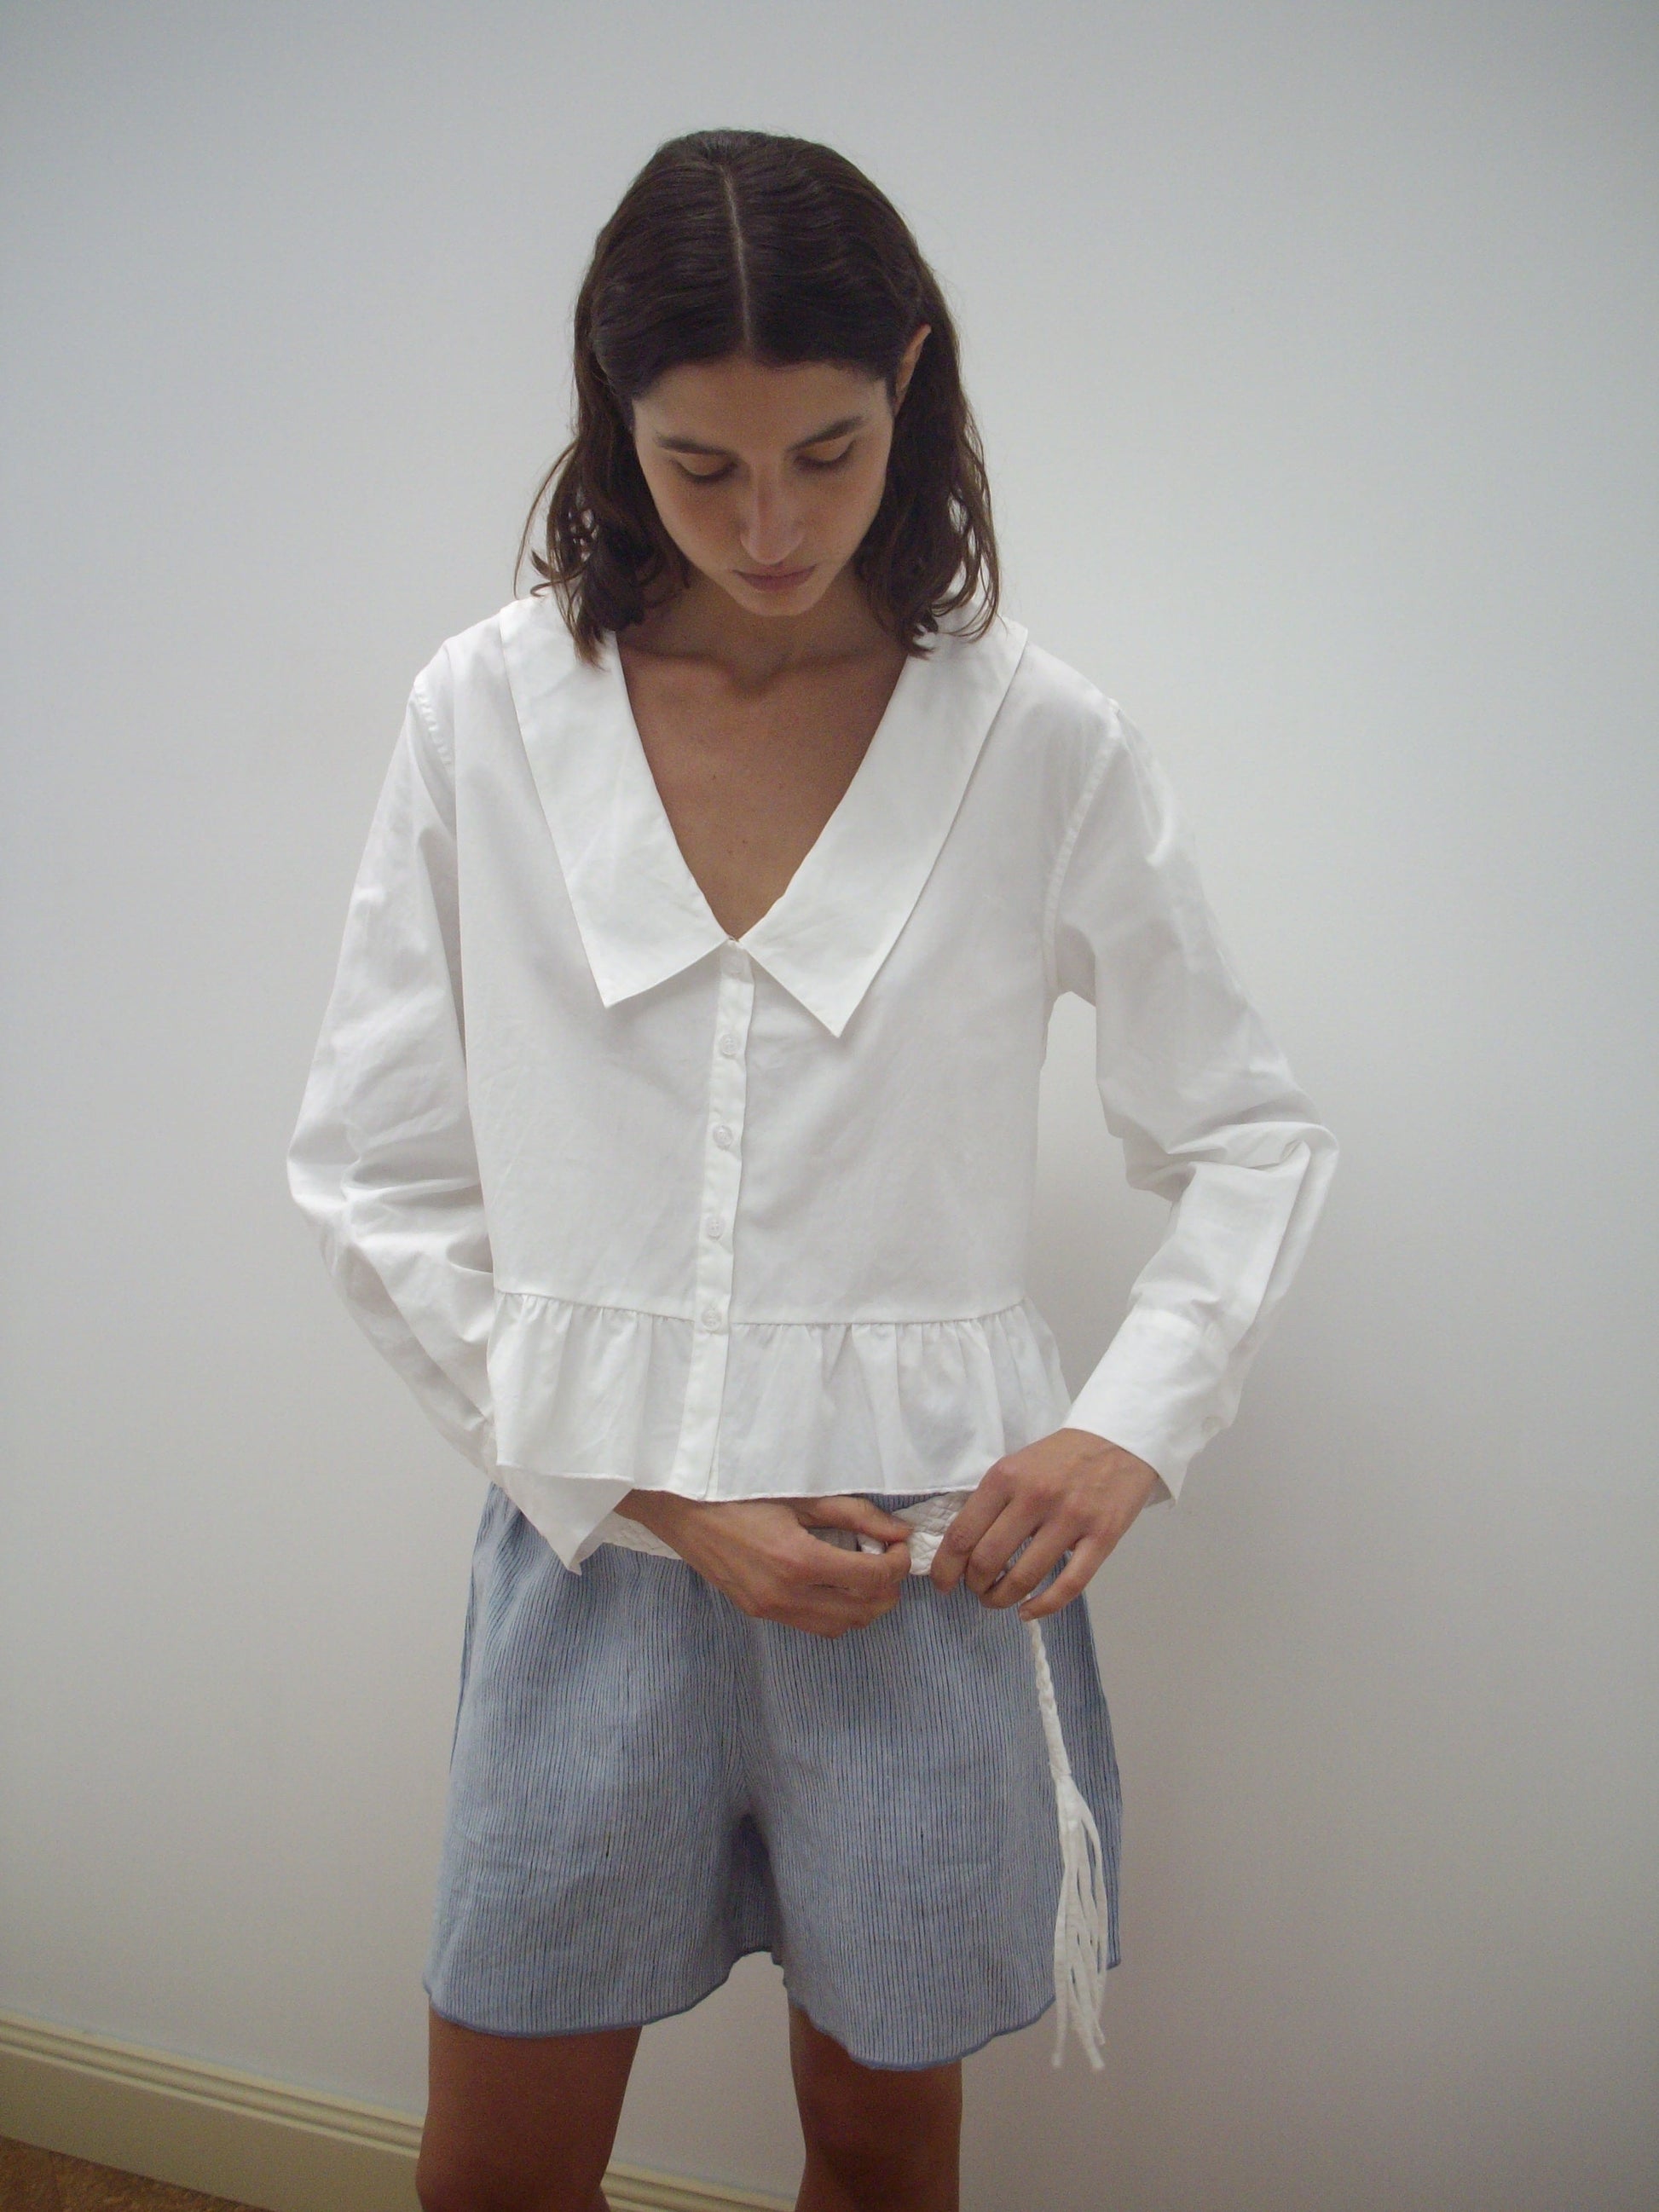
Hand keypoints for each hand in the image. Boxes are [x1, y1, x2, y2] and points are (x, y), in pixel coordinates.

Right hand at [615, 1490, 912, 1637]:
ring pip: (840, 1627)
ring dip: (864, 1606)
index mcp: (799, 1561)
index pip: (872, 1579)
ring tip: (864, 1573)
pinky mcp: (758, 1612)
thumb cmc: (739, 1492)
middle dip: (888, 1588)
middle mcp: (785, 1595)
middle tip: (888, 1559)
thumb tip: (897, 1532)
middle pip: (863, 1612)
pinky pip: (812, 1626)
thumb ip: (855, 1516)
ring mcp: (770, 1609)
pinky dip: (835, 1612)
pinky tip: (834, 1584)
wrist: (682, 1508)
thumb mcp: (802, 1496)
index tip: (899, 1545)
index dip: (897, 1564)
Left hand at [928, 1428, 1163, 1620]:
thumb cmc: (1061, 1458)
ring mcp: (1071, 1518)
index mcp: (1005, 1477)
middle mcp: (1034, 1497)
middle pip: (987, 1560)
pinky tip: (1029, 1611)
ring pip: (1024, 1577)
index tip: (943, 1583)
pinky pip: (1068, 1585)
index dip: (945, 1568)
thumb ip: (992, 1502)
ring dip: (1002, 1599)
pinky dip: (1043, 1607)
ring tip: (999, 1600)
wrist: (1118, 1440)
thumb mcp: (1017, 1465)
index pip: (962, 1534)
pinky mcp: (1102, 1537)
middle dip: (975, 1586)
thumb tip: (964, 1551)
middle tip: (977, 1590)